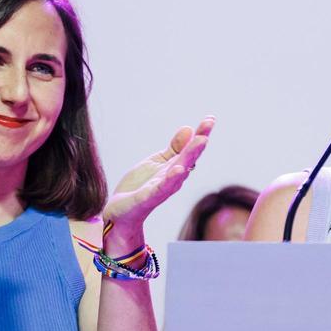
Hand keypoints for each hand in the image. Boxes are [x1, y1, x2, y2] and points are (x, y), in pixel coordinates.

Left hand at [102, 117, 213, 251]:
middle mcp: (173, 178)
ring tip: (201, 141)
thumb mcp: (157, 161)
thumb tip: (188, 129)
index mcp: (175, 168)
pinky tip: (179, 169)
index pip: (191, 149)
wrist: (120, 212)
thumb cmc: (140, 186)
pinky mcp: (148, 197)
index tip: (210, 119)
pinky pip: (161, 188)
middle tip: (208, 125)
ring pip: (179, 170)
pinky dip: (171, 179)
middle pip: (189, 157)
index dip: (201, 134)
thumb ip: (174, 148)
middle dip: (199, 142)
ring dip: (191, 156)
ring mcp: (162, 188)